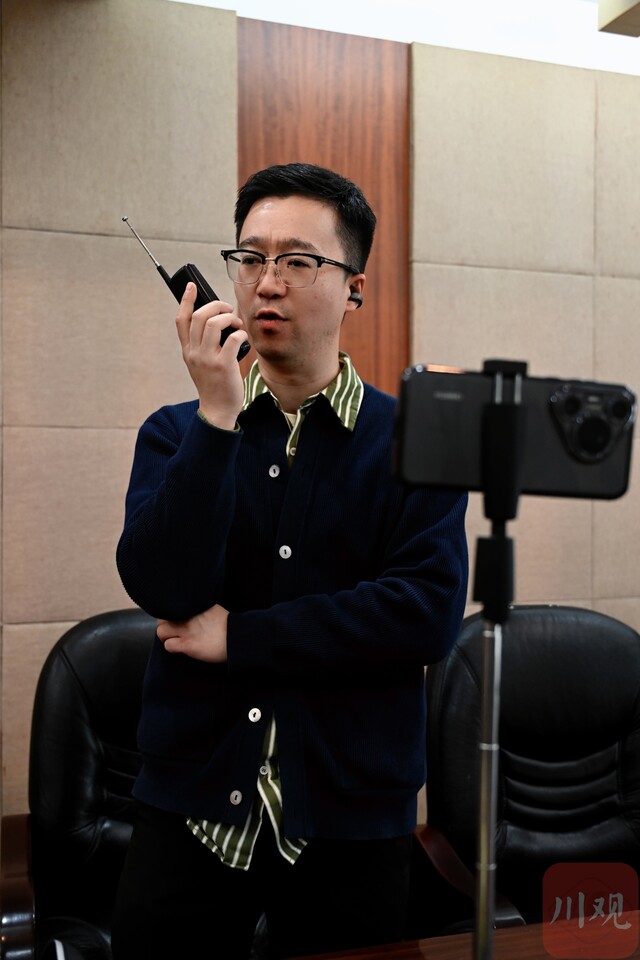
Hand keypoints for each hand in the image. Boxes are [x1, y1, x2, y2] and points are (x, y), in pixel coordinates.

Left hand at [157, 604, 228, 661]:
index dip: (171, 614)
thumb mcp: (213, 608)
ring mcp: (187, 630)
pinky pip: (168, 646)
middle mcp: (187, 616)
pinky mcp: (188, 645)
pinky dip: (172, 648)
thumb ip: (200, 607)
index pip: (171, 605)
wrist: (237, 638)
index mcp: (194, 606)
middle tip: (173, 631)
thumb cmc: (229, 626)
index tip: (176, 620)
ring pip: (161, 631)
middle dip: (165, 625)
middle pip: (162, 617)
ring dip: (166, 637)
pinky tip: (180, 649)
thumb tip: (193, 608)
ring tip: (175, 640)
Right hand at [176, 283, 246, 429]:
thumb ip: (204, 345)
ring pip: (213, 324)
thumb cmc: (214, 385)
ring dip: (228, 318)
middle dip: (215, 305)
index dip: (185, 301)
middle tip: (227, 309)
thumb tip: (219, 321)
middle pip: (198, 316)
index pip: (181, 321)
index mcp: (188, 351)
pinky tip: (242, 336)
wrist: (217, 409)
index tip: (191, 287)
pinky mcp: (223, 365)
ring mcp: (207, 359)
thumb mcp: (201, 364)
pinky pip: (232, 338)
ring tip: (236, 324)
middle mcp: (195, 353)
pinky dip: (240, 332)